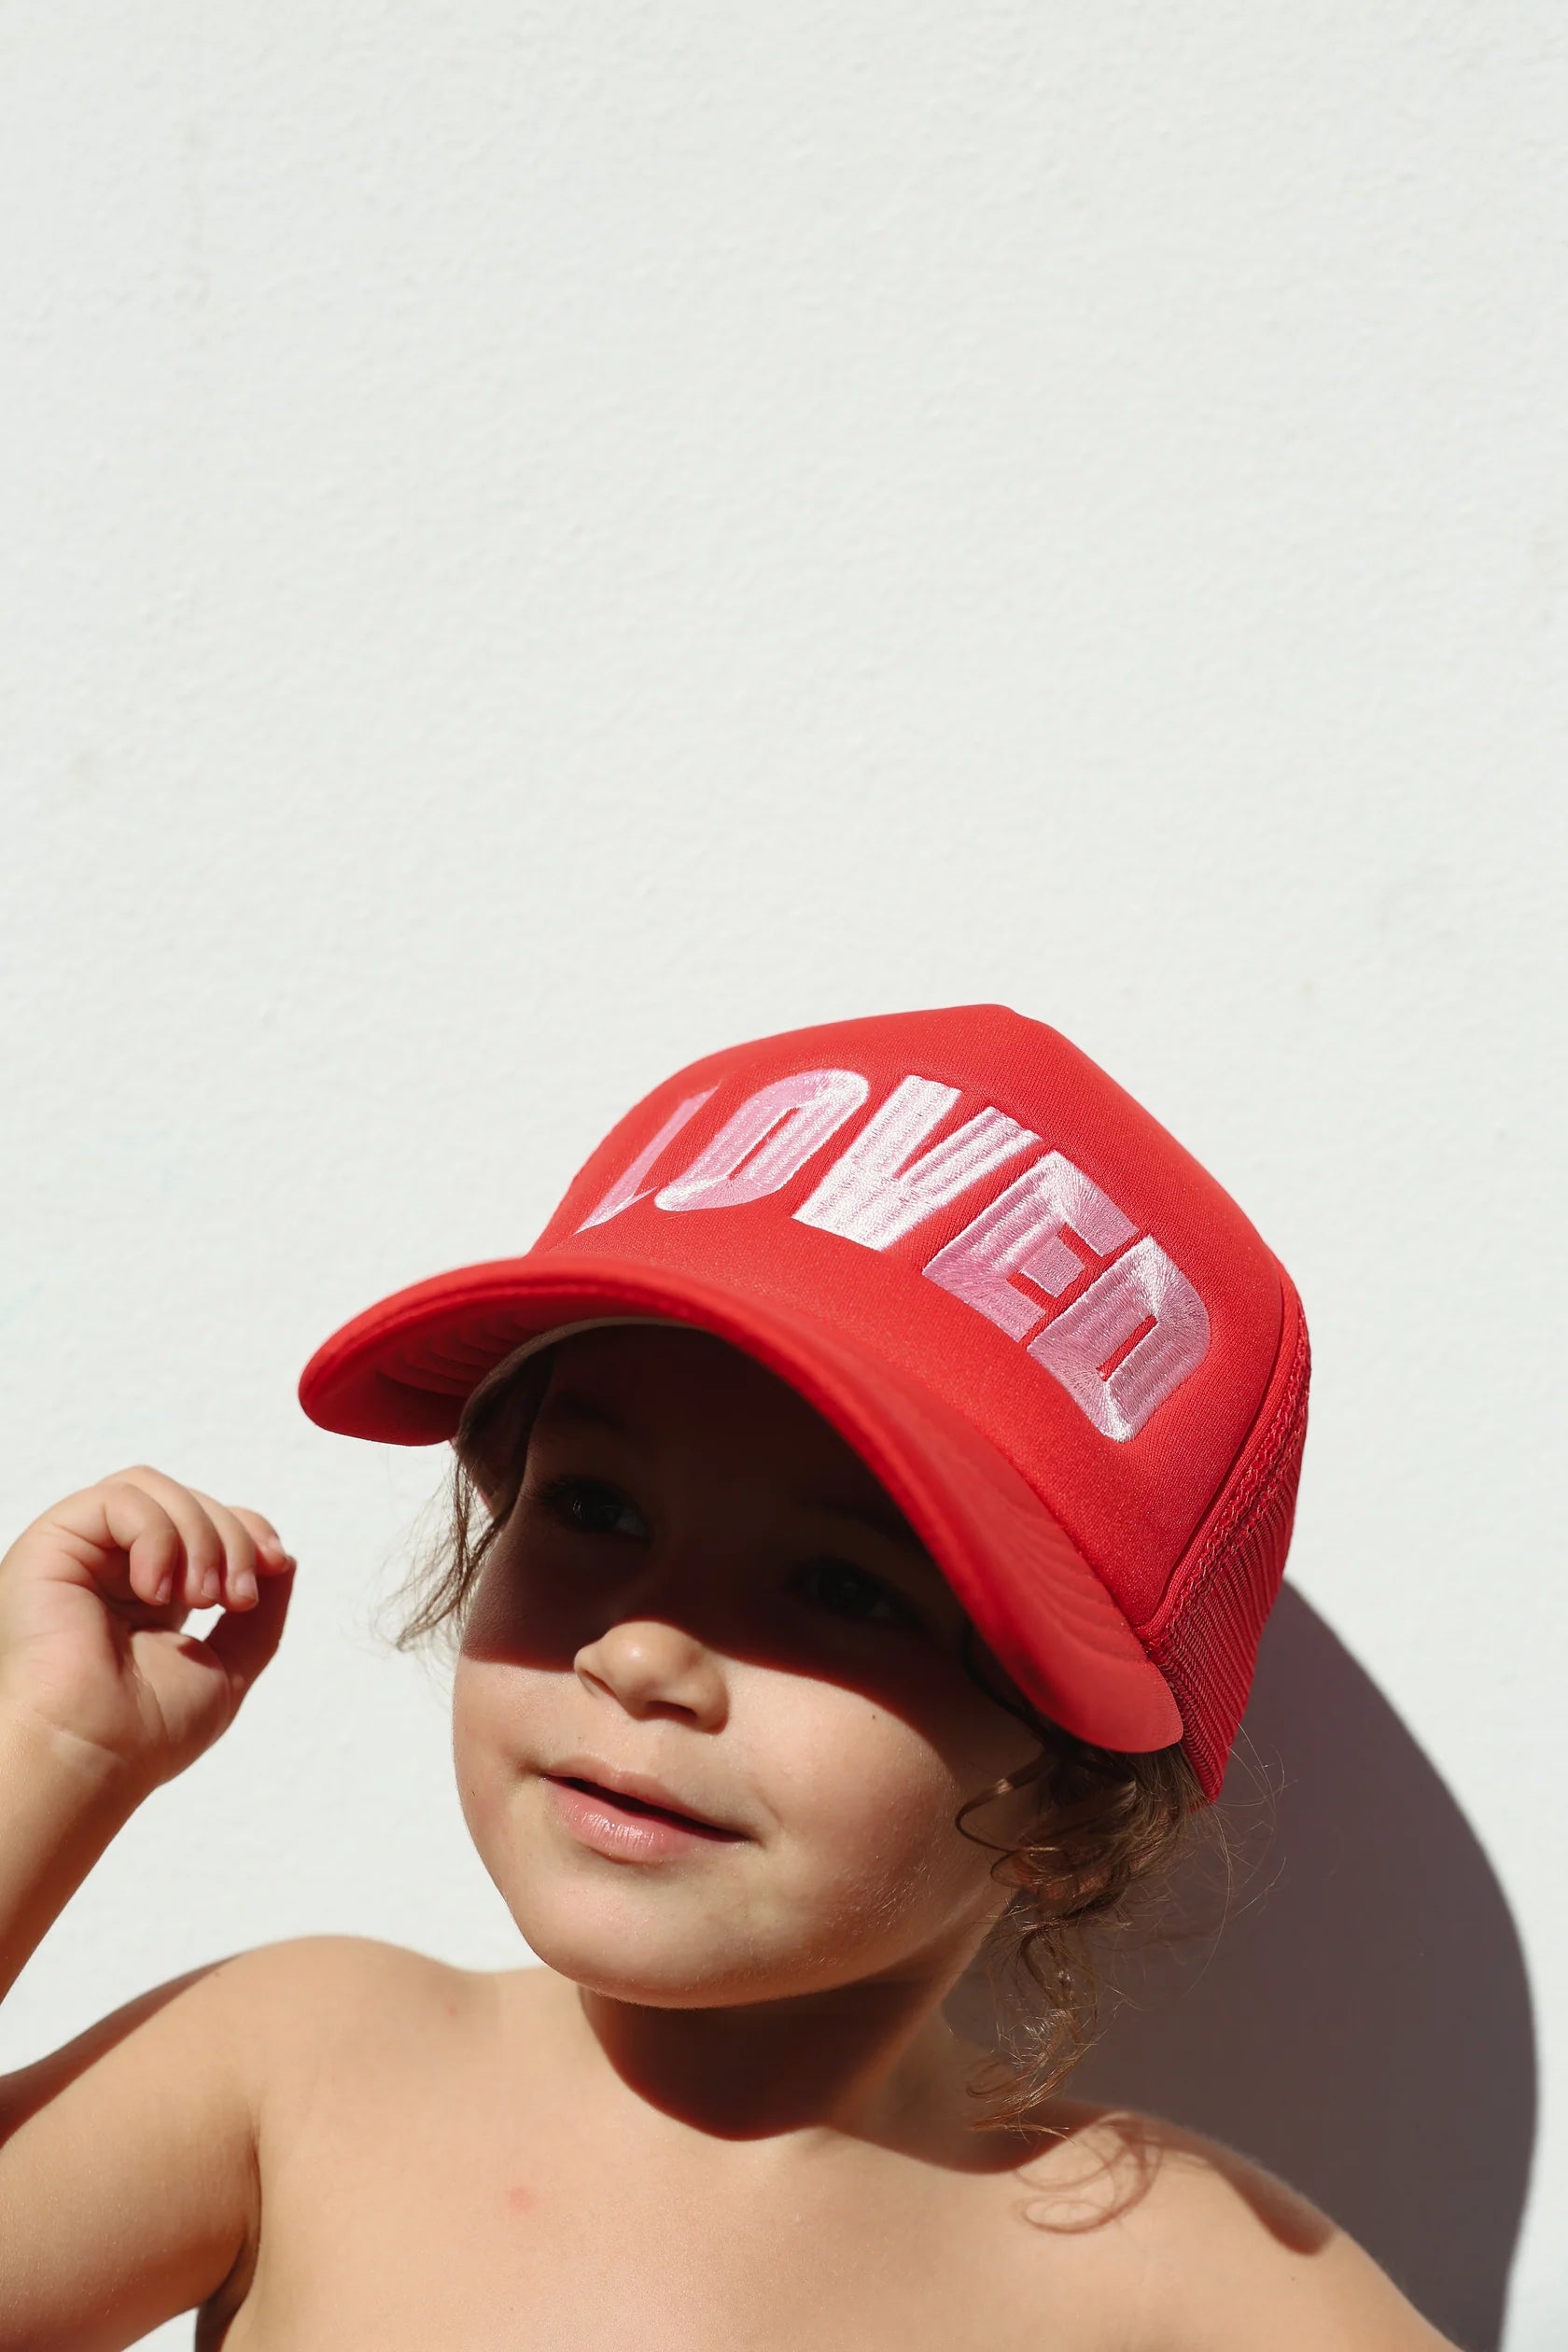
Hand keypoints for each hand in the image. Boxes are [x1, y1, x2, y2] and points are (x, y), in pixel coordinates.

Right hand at [0, 1467, 296, 1797]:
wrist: (93, 1758)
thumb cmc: (146, 1732)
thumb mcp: (227, 1665)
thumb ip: (260, 1613)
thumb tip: (284, 1558)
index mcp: (147, 1590)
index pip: (204, 1521)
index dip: (248, 1528)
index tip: (275, 1564)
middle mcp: (110, 1566)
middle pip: (187, 1500)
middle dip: (232, 1537)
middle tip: (234, 1598)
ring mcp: (80, 1553)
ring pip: (154, 1489)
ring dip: (199, 1535)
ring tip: (201, 1599)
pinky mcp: (51, 1545)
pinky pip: (118, 1499)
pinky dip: (157, 1535)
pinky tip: (157, 1592)